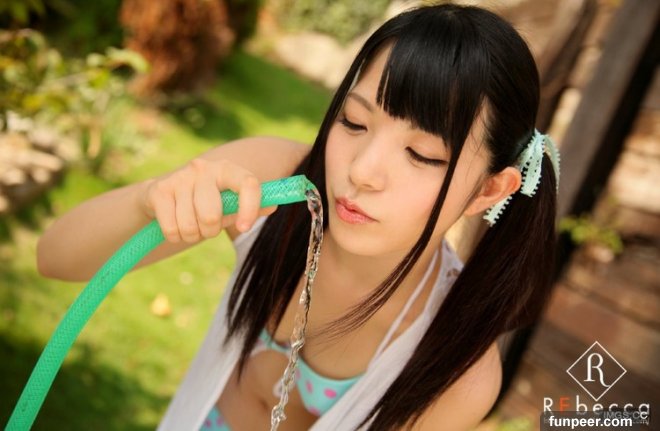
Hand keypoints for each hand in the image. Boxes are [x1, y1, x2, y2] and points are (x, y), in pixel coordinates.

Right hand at [140, 158, 275, 242]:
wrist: (163, 195)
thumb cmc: (205, 203)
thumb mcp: (229, 204)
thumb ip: (252, 206)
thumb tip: (273, 205)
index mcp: (227, 169)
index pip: (248, 183)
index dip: (250, 208)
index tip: (245, 228)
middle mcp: (203, 168)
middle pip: (211, 215)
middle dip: (210, 231)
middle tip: (207, 227)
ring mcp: (179, 177)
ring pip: (190, 226)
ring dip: (191, 235)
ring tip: (190, 225)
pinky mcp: (159, 190)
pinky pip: (172, 229)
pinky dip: (175, 236)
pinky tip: (174, 224)